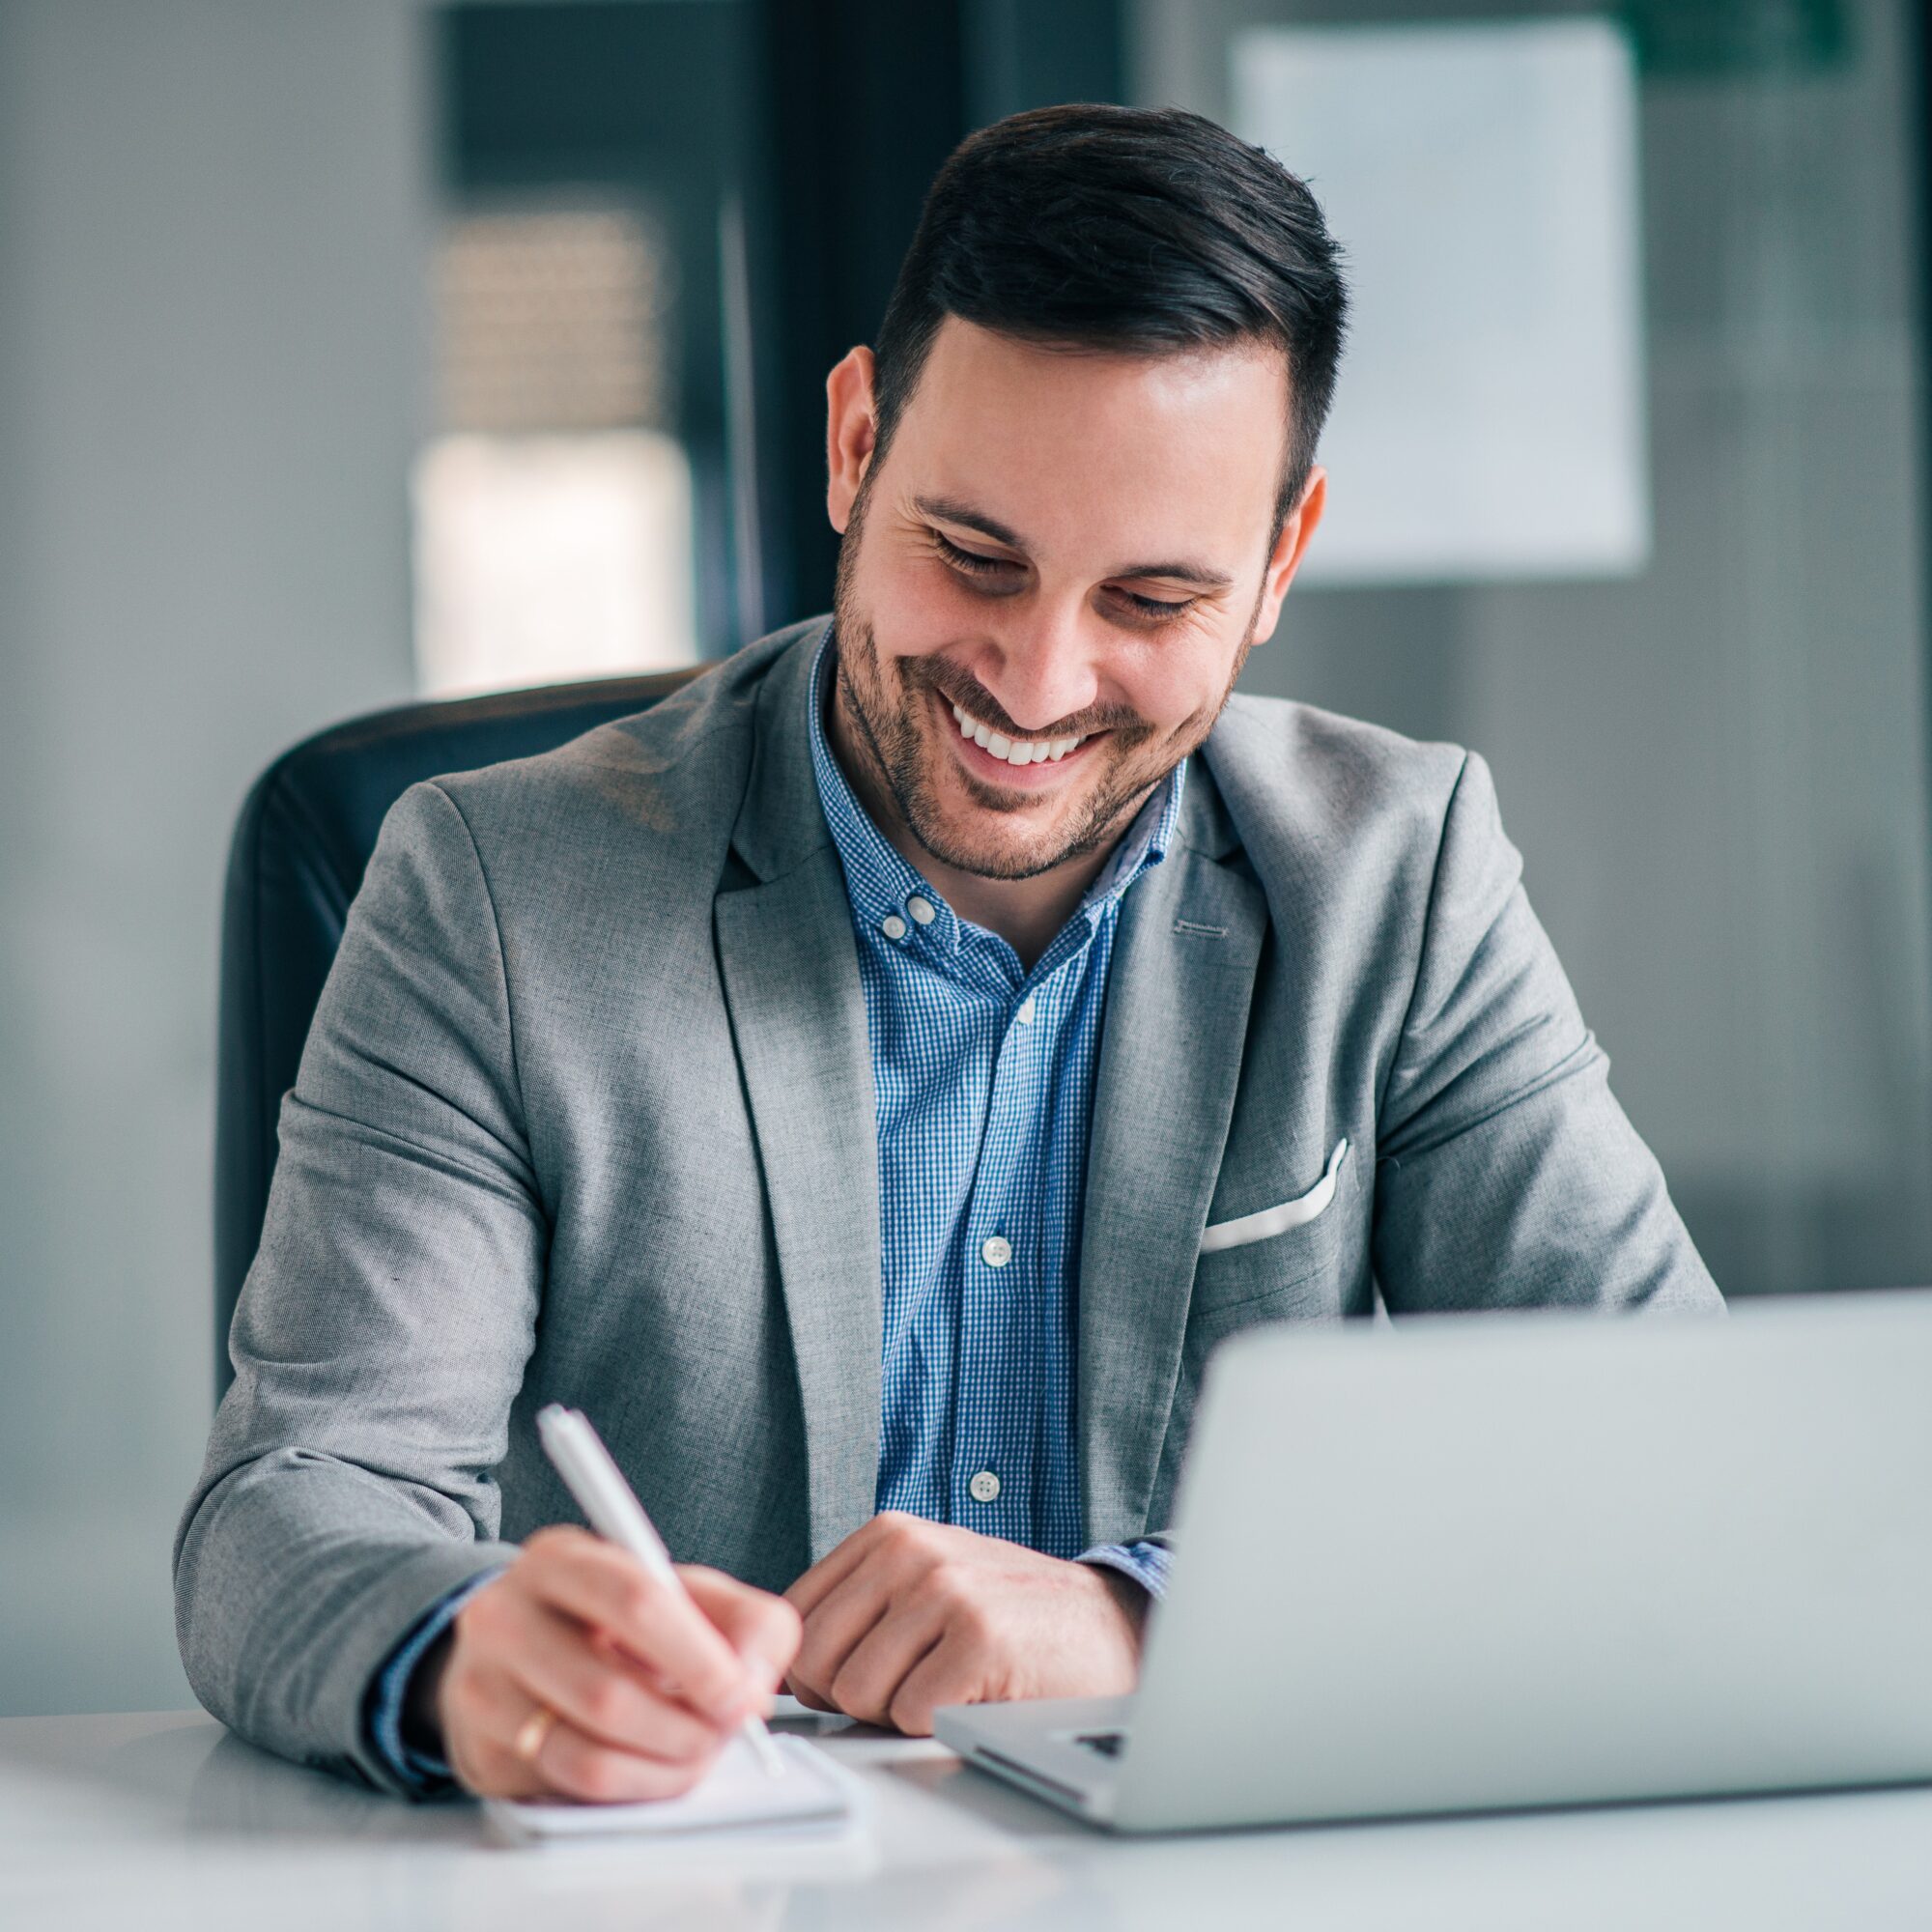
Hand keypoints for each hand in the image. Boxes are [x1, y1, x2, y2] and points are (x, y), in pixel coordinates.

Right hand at [422, 1525, 801, 1801]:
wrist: (519, 1649)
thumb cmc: (617, 1619)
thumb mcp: (686, 1594)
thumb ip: (745, 1622)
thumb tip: (751, 1684)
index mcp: (560, 1559)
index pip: (634, 1601)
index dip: (698, 1658)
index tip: (740, 1695)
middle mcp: (505, 1617)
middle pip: (608, 1693)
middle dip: (687, 1727)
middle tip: (726, 1732)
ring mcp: (483, 1688)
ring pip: (589, 1755)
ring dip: (665, 1767)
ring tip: (698, 1750)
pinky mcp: (482, 1752)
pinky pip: (570, 1790)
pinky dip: (633, 1788)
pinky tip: (655, 1765)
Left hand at [783, 1513, 1145, 1734]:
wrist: (1109, 1627)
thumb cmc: (1010, 1616)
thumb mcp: (924, 1583)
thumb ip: (857, 1607)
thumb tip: (781, 1668)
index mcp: (887, 1534)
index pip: (796, 1617)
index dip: (818, 1666)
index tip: (859, 1673)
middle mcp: (910, 1551)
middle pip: (818, 1660)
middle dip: (854, 1694)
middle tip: (913, 1681)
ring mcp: (946, 1590)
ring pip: (857, 1692)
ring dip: (898, 1709)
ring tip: (947, 1681)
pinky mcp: (979, 1638)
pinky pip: (908, 1713)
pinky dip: (936, 1722)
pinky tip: (974, 1692)